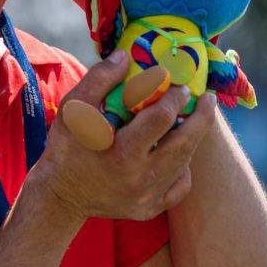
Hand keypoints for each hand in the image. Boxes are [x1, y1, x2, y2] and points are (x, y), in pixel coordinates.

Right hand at [29, 51, 216, 223]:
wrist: (58, 196)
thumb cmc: (65, 149)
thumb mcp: (74, 109)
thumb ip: (98, 80)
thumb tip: (124, 57)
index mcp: (123, 153)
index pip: (161, 119)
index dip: (174, 98)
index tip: (179, 86)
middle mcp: (140, 178)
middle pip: (184, 144)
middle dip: (201, 118)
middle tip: (208, 99)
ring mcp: (147, 197)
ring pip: (184, 164)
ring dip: (192, 139)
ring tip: (195, 120)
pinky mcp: (148, 209)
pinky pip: (179, 188)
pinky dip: (184, 169)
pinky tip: (179, 155)